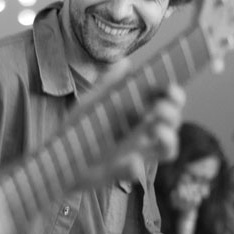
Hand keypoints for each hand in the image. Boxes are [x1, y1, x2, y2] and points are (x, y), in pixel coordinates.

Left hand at [76, 61, 184, 186]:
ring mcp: (136, 152)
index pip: (165, 100)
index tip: (171, 88)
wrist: (59, 155)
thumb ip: (109, 83)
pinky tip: (129, 161)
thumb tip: (126, 62)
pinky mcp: (122, 170)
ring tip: (155, 129)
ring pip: (168, 148)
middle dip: (173, 112)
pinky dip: (135, 166)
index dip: (174, 94)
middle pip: (172, 122)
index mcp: (139, 112)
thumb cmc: (79, 127)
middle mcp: (143, 132)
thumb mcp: (92, 101)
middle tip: (160, 107)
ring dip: (169, 139)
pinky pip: (137, 171)